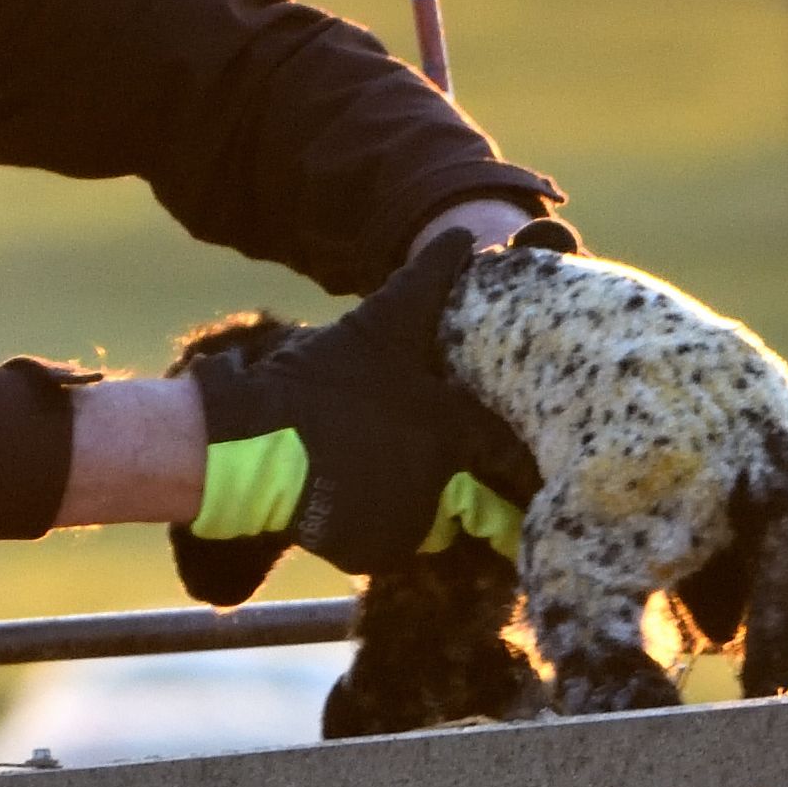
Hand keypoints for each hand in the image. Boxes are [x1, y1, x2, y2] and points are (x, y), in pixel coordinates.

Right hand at [180, 229, 534, 577]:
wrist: (248, 444)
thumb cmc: (323, 382)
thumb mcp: (379, 325)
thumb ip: (426, 283)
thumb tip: (463, 234)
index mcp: (451, 434)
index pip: (513, 459)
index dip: (524, 461)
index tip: (538, 460)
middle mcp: (439, 489)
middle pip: (484, 505)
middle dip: (484, 494)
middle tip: (469, 478)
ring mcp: (405, 526)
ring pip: (440, 525)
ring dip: (432, 508)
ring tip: (401, 479)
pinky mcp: (370, 552)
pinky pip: (395, 544)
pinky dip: (386, 526)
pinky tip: (364, 496)